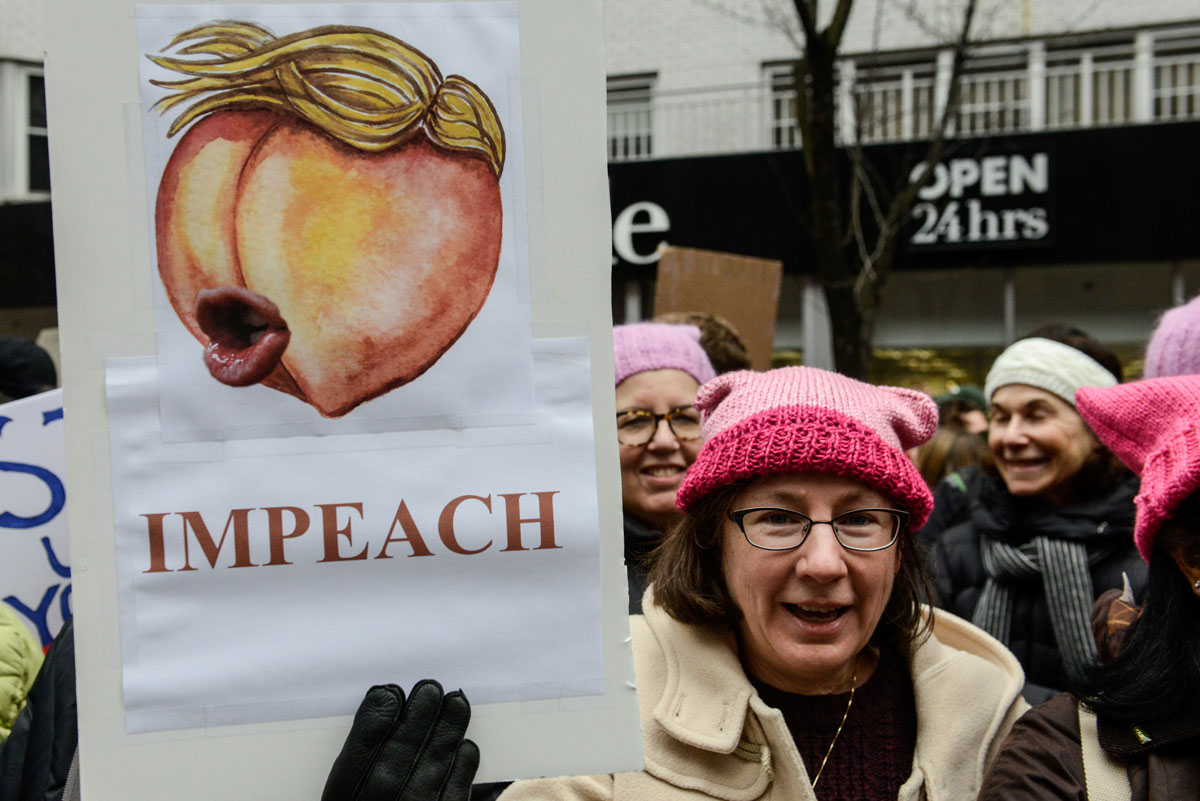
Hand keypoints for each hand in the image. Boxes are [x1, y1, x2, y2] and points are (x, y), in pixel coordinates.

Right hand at [322, 680, 479, 800]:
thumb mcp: (348, 797)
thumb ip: (360, 764)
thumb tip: (385, 708)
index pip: (353, 764)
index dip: (371, 726)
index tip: (388, 692)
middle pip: (393, 765)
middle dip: (414, 722)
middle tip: (430, 688)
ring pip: (429, 777)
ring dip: (445, 736)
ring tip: (456, 703)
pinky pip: (453, 799)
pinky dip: (462, 772)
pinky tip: (466, 747)